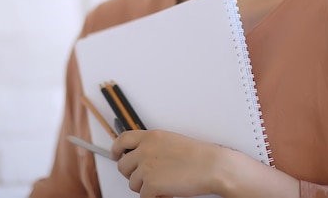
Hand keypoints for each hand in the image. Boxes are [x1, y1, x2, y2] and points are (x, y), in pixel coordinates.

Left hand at [111, 129, 227, 197]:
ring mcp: (146, 167)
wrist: (212, 166)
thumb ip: (153, 146)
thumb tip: (142, 157)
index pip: (122, 139)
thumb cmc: (199, 155)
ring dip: (146, 187)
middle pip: (123, 165)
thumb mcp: (171, 141)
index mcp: (151, 136)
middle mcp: (145, 149)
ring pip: (133, 183)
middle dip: (132, 174)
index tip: (115, 155)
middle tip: (145, 179)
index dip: (116, 149)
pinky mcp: (150, 184)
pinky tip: (167, 193)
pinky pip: (144, 197)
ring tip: (163, 185)